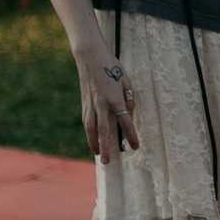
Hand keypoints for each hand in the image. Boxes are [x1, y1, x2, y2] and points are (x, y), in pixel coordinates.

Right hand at [73, 40, 139, 164]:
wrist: (90, 57)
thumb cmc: (112, 67)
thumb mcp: (126, 81)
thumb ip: (128, 100)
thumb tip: (128, 117)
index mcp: (115, 97)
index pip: (125, 121)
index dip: (131, 135)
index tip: (135, 147)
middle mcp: (101, 103)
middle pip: (104, 130)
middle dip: (106, 147)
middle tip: (107, 162)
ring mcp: (90, 104)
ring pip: (91, 129)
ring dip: (94, 143)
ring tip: (98, 155)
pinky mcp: (84, 103)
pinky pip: (87, 122)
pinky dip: (89, 134)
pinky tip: (92, 141)